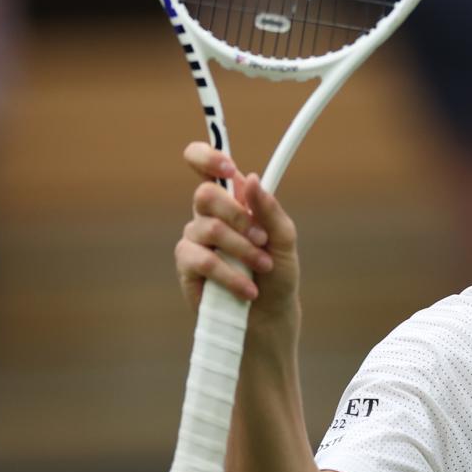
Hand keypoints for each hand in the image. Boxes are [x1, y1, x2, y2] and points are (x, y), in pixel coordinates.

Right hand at [174, 142, 300, 334]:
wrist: (270, 313)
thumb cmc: (277, 272)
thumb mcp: (284, 239)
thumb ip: (269, 209)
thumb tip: (250, 178)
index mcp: (233, 200)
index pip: (205, 165)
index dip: (208, 157)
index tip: (228, 168)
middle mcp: (209, 215)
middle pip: (205, 194)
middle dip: (238, 216)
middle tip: (262, 238)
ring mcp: (195, 239)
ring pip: (209, 228)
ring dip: (243, 249)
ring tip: (263, 266)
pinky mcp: (187, 266)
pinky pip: (203, 260)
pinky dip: (231, 274)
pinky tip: (248, 288)